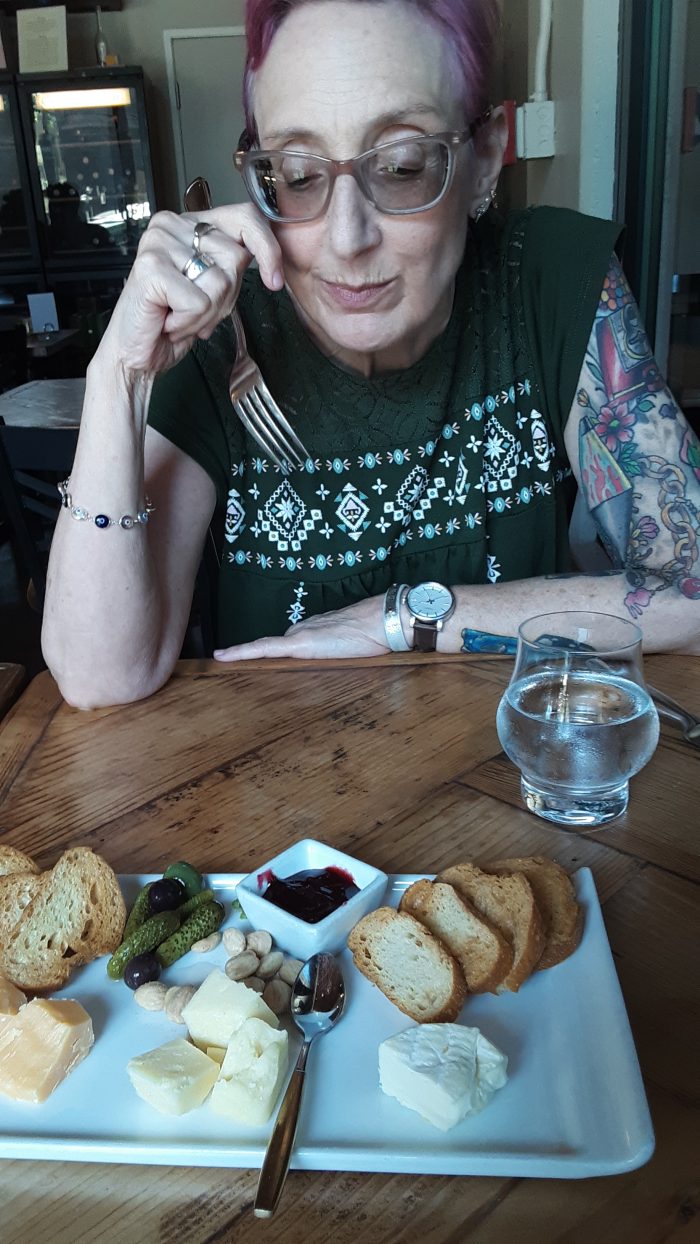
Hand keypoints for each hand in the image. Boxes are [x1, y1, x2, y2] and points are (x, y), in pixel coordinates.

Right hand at [94, 204, 283, 377]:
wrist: (136, 353)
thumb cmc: (171, 321)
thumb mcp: (213, 288)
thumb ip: (233, 266)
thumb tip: (271, 261)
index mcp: (189, 224)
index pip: (245, 216)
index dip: (267, 248)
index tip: (274, 280)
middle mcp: (172, 225)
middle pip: (236, 257)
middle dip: (225, 297)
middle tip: (195, 309)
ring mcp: (159, 243)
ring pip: (220, 282)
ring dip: (206, 314)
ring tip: (179, 315)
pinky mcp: (151, 267)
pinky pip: (199, 302)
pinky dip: (189, 322)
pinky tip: (168, 321)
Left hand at [213, 595, 390, 660]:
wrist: (381, 622)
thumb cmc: (374, 637)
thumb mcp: (351, 650)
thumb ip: (336, 655)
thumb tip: (329, 667)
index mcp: (313, 632)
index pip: (283, 643)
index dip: (262, 650)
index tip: (243, 655)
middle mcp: (301, 630)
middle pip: (273, 648)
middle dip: (251, 656)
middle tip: (224, 660)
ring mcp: (299, 636)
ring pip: (264, 648)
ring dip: (243, 655)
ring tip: (219, 658)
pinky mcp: (299, 643)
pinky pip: (264, 648)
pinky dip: (242, 652)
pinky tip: (223, 656)